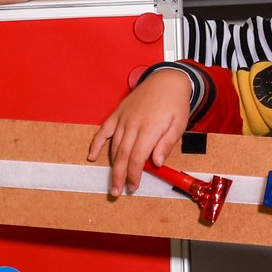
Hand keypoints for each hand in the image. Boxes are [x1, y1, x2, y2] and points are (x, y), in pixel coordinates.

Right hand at [87, 71, 192, 196]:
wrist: (167, 80)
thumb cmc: (175, 104)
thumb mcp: (179, 124)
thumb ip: (167, 143)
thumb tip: (157, 162)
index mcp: (149, 128)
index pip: (137, 157)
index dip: (134, 174)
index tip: (133, 186)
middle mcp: (133, 124)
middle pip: (122, 155)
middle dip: (119, 175)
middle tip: (116, 192)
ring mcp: (123, 118)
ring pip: (114, 146)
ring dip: (112, 165)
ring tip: (112, 181)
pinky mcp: (118, 114)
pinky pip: (104, 130)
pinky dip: (97, 144)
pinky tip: (92, 156)